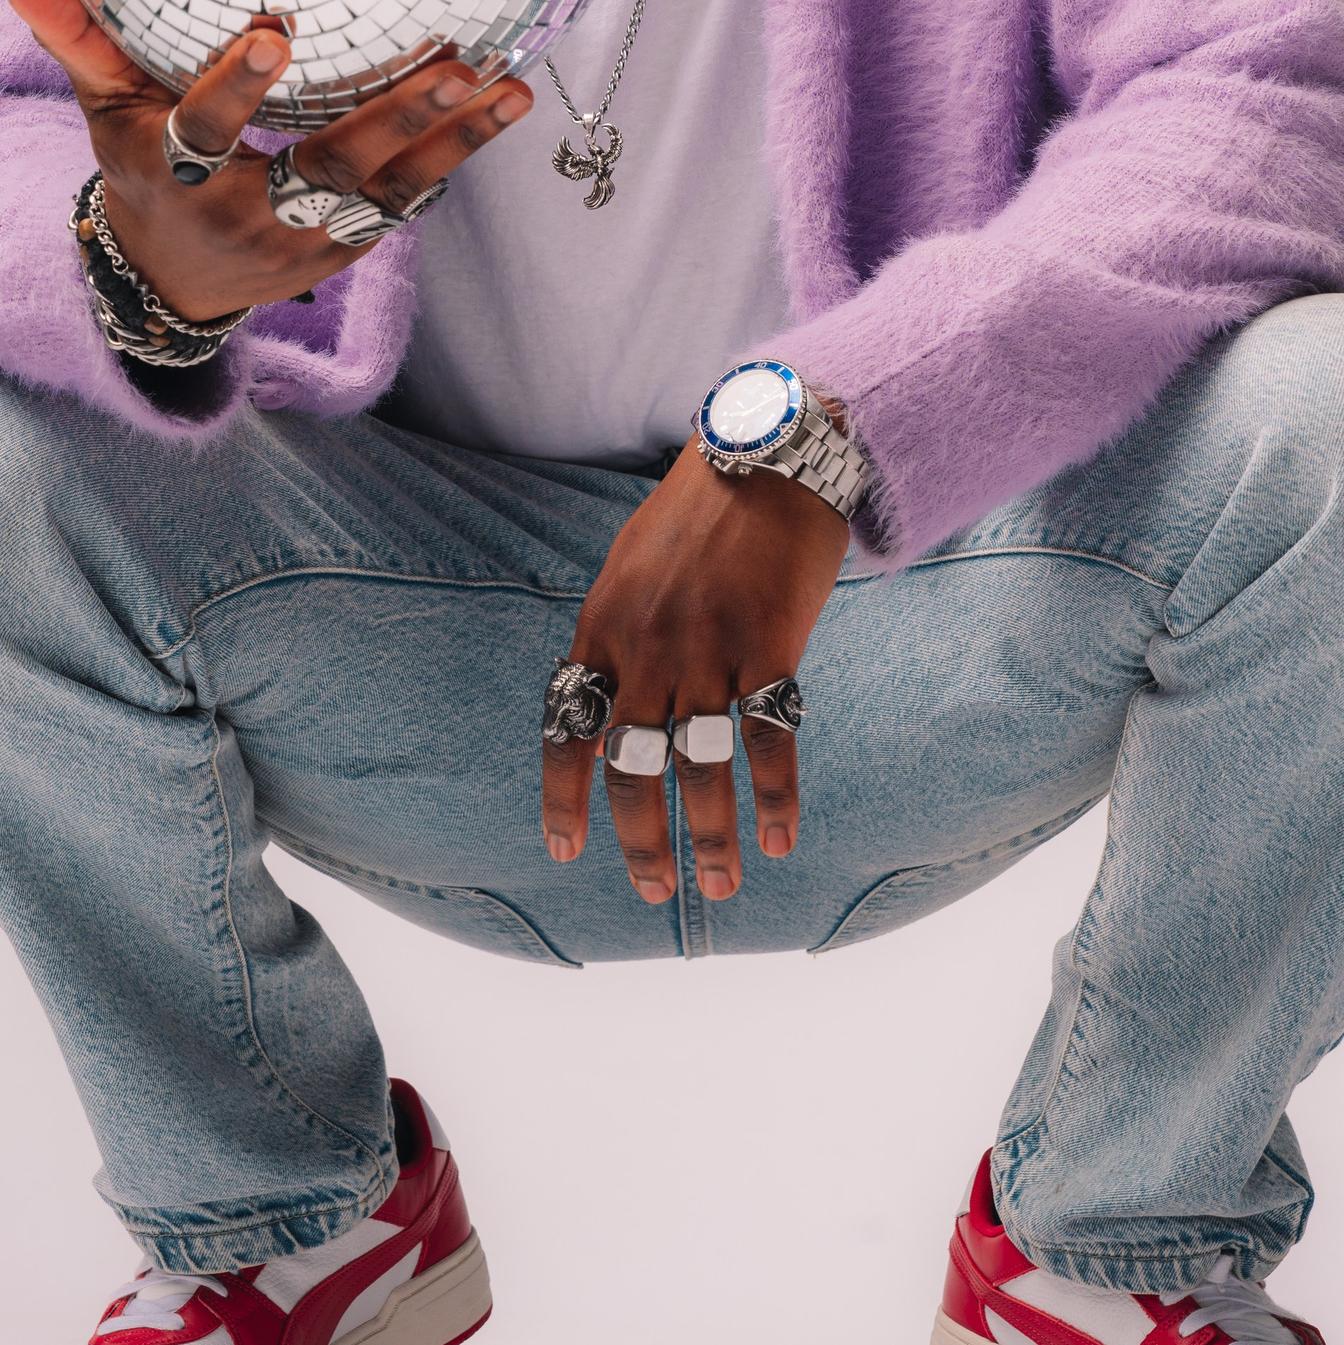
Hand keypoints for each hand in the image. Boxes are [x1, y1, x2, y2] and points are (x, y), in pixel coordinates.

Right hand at [0, 0, 532, 316]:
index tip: (275, 33)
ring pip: (383, 192)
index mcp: (175, 177)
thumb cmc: (140, 166)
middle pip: (321, 172)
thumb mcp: (100, 106)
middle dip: (387, 119)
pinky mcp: (347, 250)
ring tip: (504, 86)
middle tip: (447, 61)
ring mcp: (303, 242)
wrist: (171, 278)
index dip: (235, 90)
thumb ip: (72, 32)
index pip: (203, 134)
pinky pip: (409, 201)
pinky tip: (505, 105)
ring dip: (448, 140)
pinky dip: (456, 155)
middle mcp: (245, 218)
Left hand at [542, 444, 848, 904]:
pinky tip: (780, 838)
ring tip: (723, 886)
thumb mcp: (633, 566)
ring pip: (699, 765)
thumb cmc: (701, 511)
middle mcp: (645, 644)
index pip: (567, 726)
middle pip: (630, 764)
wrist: (766, 451)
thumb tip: (611, 693)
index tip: (564, 850)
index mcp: (602, 626)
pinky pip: (769, 739)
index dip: (564, 796)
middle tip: (652, 893)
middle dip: (640, 839)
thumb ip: (620, 632)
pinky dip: (775, 798)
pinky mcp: (769, 643)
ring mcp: (706, 646)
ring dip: (710, 837)